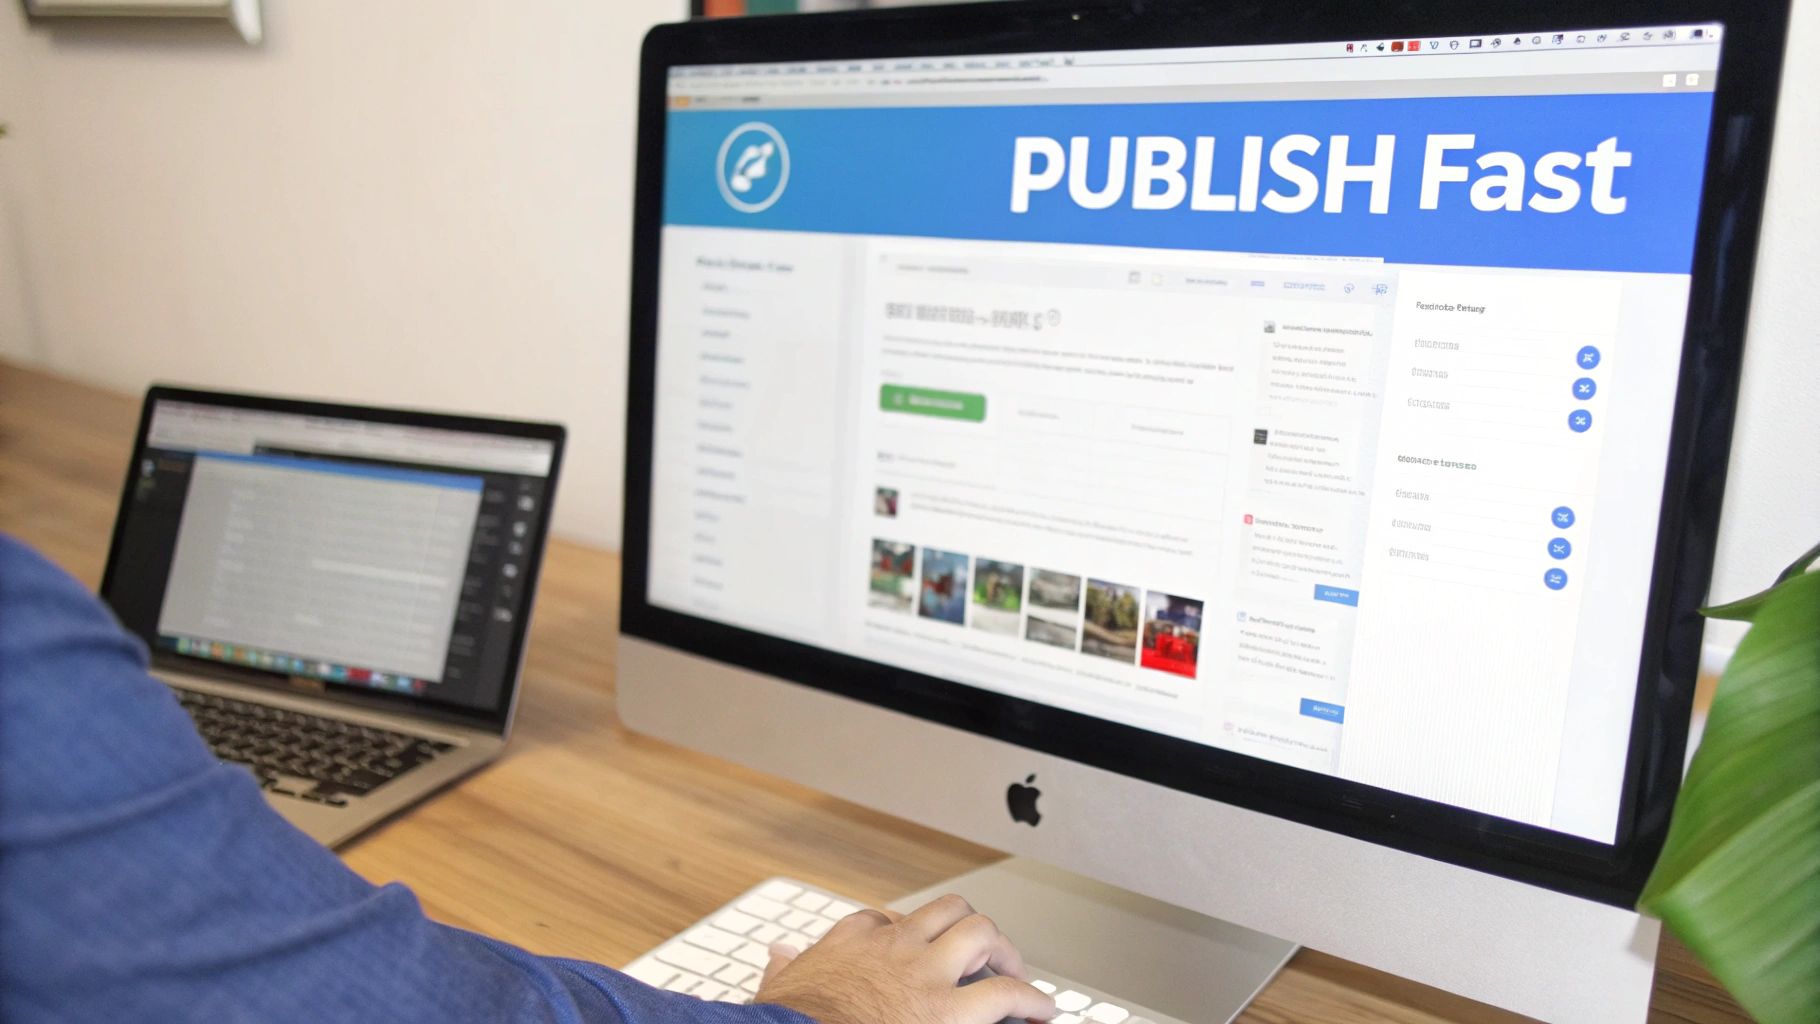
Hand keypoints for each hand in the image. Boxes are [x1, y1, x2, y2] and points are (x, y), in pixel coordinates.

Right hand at [754, 894, 1054, 1023]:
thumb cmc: (787, 1022)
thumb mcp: (778, 989)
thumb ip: (783, 970)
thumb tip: (776, 955)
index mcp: (853, 942)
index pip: (886, 920)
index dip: (907, 933)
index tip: (917, 947)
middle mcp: (894, 945)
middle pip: (946, 911)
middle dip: (970, 927)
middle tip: (983, 953)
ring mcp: (925, 972)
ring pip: (980, 932)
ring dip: (1003, 950)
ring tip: (1016, 972)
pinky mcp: (951, 1009)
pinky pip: (1006, 992)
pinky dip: (1032, 999)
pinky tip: (1042, 1009)